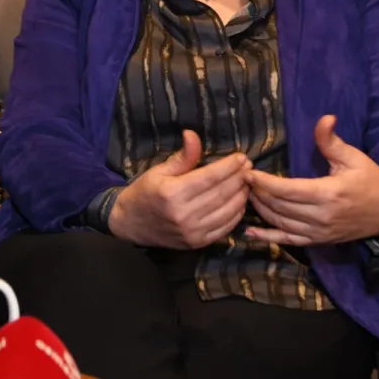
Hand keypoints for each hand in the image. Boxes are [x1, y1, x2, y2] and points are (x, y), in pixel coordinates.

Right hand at [109, 131, 249, 248]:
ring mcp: (192, 231)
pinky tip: (239, 201)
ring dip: (241, 195)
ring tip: (247, 182)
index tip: (241, 157)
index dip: (229, 166)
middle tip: (248, 167)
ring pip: (227, 211)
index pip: (209, 177)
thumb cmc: (145, 193)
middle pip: (221, 193)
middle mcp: (184, 214)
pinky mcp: (197, 243)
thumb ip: (182, 157)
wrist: (130, 224)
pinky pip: (224, 228)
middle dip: (239, 178)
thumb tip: (192, 135)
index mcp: (172, 193)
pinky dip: (236, 214)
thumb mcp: (159, 171)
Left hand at [245, 115, 378, 245]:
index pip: (287, 190)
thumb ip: (332, 141)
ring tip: (246, 195)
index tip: (248, 172)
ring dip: (260, 210)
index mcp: (328, 194)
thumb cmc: (371, 180)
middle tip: (242, 180)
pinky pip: (289, 241)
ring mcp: (319, 232)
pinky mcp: (319, 241)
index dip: (265, 182)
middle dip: (258, 193)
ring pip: (280, 223)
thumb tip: (324, 118)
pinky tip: (249, 232)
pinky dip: (268, 237)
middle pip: (279, 206)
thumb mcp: (353, 157)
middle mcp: (321, 216)